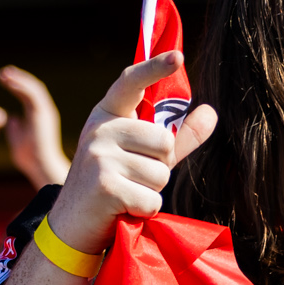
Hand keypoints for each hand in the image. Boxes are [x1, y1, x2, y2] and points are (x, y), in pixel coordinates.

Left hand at [0, 66, 71, 188]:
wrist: (39, 166)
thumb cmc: (29, 157)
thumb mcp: (17, 138)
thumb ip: (14, 128)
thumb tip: (10, 119)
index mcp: (38, 116)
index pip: (28, 95)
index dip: (16, 86)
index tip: (3, 79)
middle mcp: (44, 111)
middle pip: (32, 88)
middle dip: (17, 78)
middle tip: (3, 72)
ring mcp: (45, 111)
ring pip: (34, 88)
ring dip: (18, 79)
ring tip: (4, 74)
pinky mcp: (43, 113)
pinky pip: (33, 94)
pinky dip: (21, 86)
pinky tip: (10, 82)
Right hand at [46, 54, 218, 253]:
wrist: (72, 227)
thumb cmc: (114, 186)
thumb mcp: (144, 157)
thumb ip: (178, 136)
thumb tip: (211, 111)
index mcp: (108, 115)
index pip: (131, 82)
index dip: (154, 68)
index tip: (177, 57)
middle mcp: (100, 129)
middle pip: (164, 142)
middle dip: (159, 167)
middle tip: (131, 179)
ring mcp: (99, 156)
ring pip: (160, 173)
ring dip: (151, 192)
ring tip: (125, 194)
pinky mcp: (104, 186)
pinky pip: (152, 198)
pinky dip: (144, 211)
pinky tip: (122, 210)